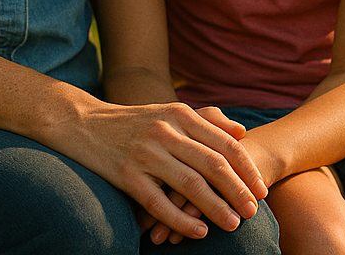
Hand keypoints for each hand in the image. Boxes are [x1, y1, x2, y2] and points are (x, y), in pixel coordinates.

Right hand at [70, 100, 266, 239]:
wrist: (82, 122)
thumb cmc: (135, 121)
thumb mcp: (171, 113)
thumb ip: (208, 120)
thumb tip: (241, 133)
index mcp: (181, 115)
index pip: (225, 144)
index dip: (246, 169)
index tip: (262, 191)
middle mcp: (166, 133)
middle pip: (213, 165)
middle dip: (238, 191)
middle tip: (254, 212)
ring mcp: (145, 154)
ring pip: (190, 185)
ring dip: (216, 208)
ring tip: (234, 225)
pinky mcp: (125, 175)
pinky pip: (158, 203)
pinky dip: (181, 220)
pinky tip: (199, 232)